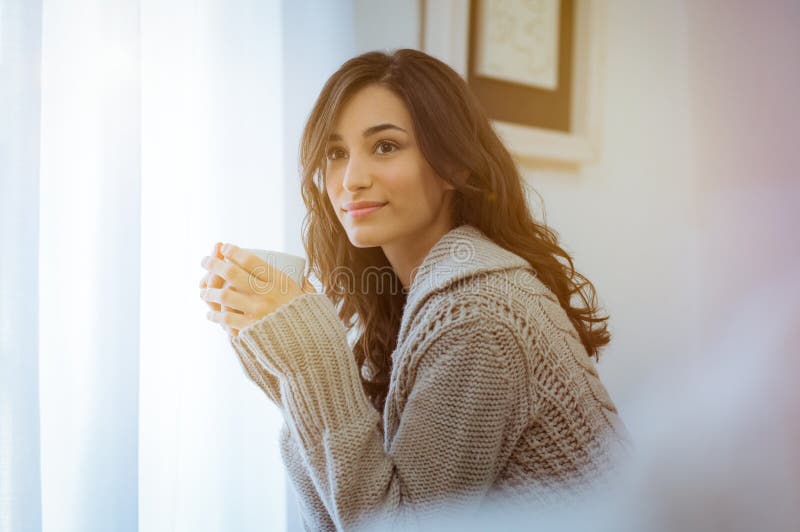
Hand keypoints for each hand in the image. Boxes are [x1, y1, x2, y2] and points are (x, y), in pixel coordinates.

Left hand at [199, 243, 313, 335]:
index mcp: (279, 281)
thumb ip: (299, 281)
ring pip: (224, 295)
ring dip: (209, 291)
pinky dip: (214, 316)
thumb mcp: (306, 293)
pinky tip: (209, 315)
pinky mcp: (251, 328)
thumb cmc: (307, 317)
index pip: (250, 260)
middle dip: (214, 264)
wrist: (309, 343)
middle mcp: (266, 293)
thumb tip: (298, 268)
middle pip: (232, 273)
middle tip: (204, 261)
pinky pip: (226, 319)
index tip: (224, 248)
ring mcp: (257, 311)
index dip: (233, 251)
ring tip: (203, 291)